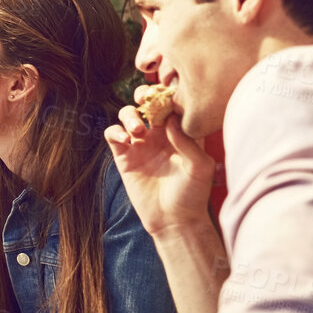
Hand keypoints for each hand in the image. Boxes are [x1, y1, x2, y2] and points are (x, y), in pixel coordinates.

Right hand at [105, 84, 214, 236]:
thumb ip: (187, 140)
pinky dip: (115, 131)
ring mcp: (141, 145)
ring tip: (137, 130)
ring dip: (129, 115)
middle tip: (145, 99)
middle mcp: (161, 135)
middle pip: (148, 103)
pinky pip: (113, 135)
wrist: (174, 220)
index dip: (168, 94)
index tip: (167, 93)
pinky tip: (125, 139)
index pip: (173, 104)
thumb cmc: (193, 194)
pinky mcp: (124, 156)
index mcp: (181, 133)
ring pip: (128, 115)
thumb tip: (170, 118)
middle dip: (145, 95)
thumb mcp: (199, 166)